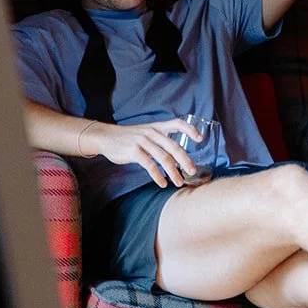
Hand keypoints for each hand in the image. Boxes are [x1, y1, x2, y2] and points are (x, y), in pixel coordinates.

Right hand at [84, 117, 203, 187]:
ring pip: (163, 158)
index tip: (200, 139)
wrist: (107, 137)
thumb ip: (161, 140)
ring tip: (179, 182)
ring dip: (173, 172)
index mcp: (157, 127)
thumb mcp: (146, 132)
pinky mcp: (134, 151)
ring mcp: (143, 141)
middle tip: (192, 172)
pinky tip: (162, 183)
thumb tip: (177, 156)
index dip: (190, 129)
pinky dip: (158, 176)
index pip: (177, 123)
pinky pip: (150, 165)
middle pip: (174, 146)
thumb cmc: (129, 137)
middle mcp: (152, 133)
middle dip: (185, 160)